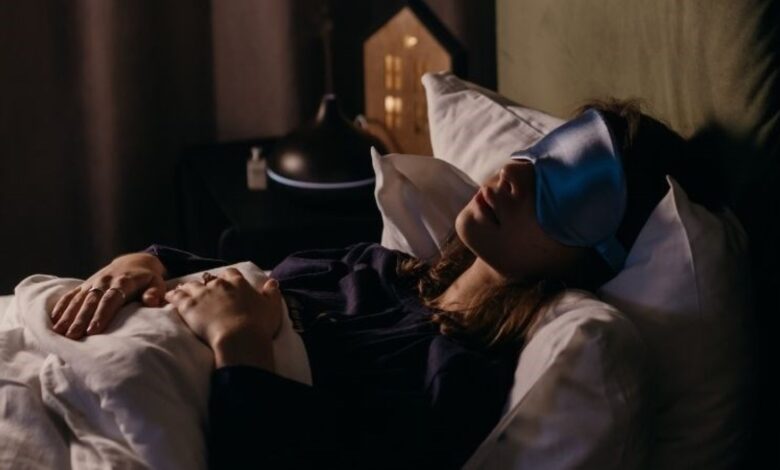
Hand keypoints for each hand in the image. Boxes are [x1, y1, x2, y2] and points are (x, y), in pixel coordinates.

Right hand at [51, 253, 166, 338]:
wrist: (133, 262)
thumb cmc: (147, 279)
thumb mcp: (157, 283)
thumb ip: (155, 292)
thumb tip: (152, 301)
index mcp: (123, 282)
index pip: (111, 299)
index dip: (102, 314)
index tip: (94, 330)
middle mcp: (105, 281)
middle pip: (91, 301)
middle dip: (81, 319)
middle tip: (73, 336)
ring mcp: (93, 283)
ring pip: (78, 299)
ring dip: (68, 315)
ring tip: (59, 332)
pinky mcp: (85, 285)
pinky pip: (70, 295)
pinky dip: (62, 307)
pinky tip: (54, 320)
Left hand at [165, 268, 282, 370]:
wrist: (240, 338)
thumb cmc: (259, 325)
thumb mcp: (272, 307)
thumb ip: (272, 293)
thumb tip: (272, 281)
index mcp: (239, 283)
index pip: (231, 273)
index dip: (228, 277)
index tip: (227, 283)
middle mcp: (219, 284)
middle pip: (210, 279)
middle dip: (207, 284)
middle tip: (206, 291)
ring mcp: (202, 294)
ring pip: (191, 285)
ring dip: (188, 288)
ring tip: (185, 291)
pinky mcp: (188, 306)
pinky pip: (176, 296)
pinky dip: (172, 295)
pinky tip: (169, 296)